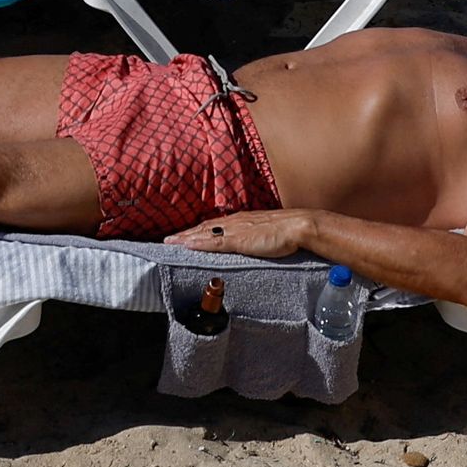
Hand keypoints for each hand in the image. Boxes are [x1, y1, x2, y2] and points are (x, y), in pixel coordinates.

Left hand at [171, 209, 316, 262]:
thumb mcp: (264, 232)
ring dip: (186, 238)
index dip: (196, 231)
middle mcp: (234, 222)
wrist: (298, 226)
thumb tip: (247, 243)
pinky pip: (214, 242)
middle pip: (203, 228)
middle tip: (167, 240)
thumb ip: (253, 236)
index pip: (212, 226)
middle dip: (185, 234)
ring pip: (204, 233)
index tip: (182, 236)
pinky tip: (187, 246)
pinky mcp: (239, 240)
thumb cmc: (286, 231)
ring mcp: (235, 230)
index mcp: (239, 220)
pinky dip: (198, 243)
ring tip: (170, 243)